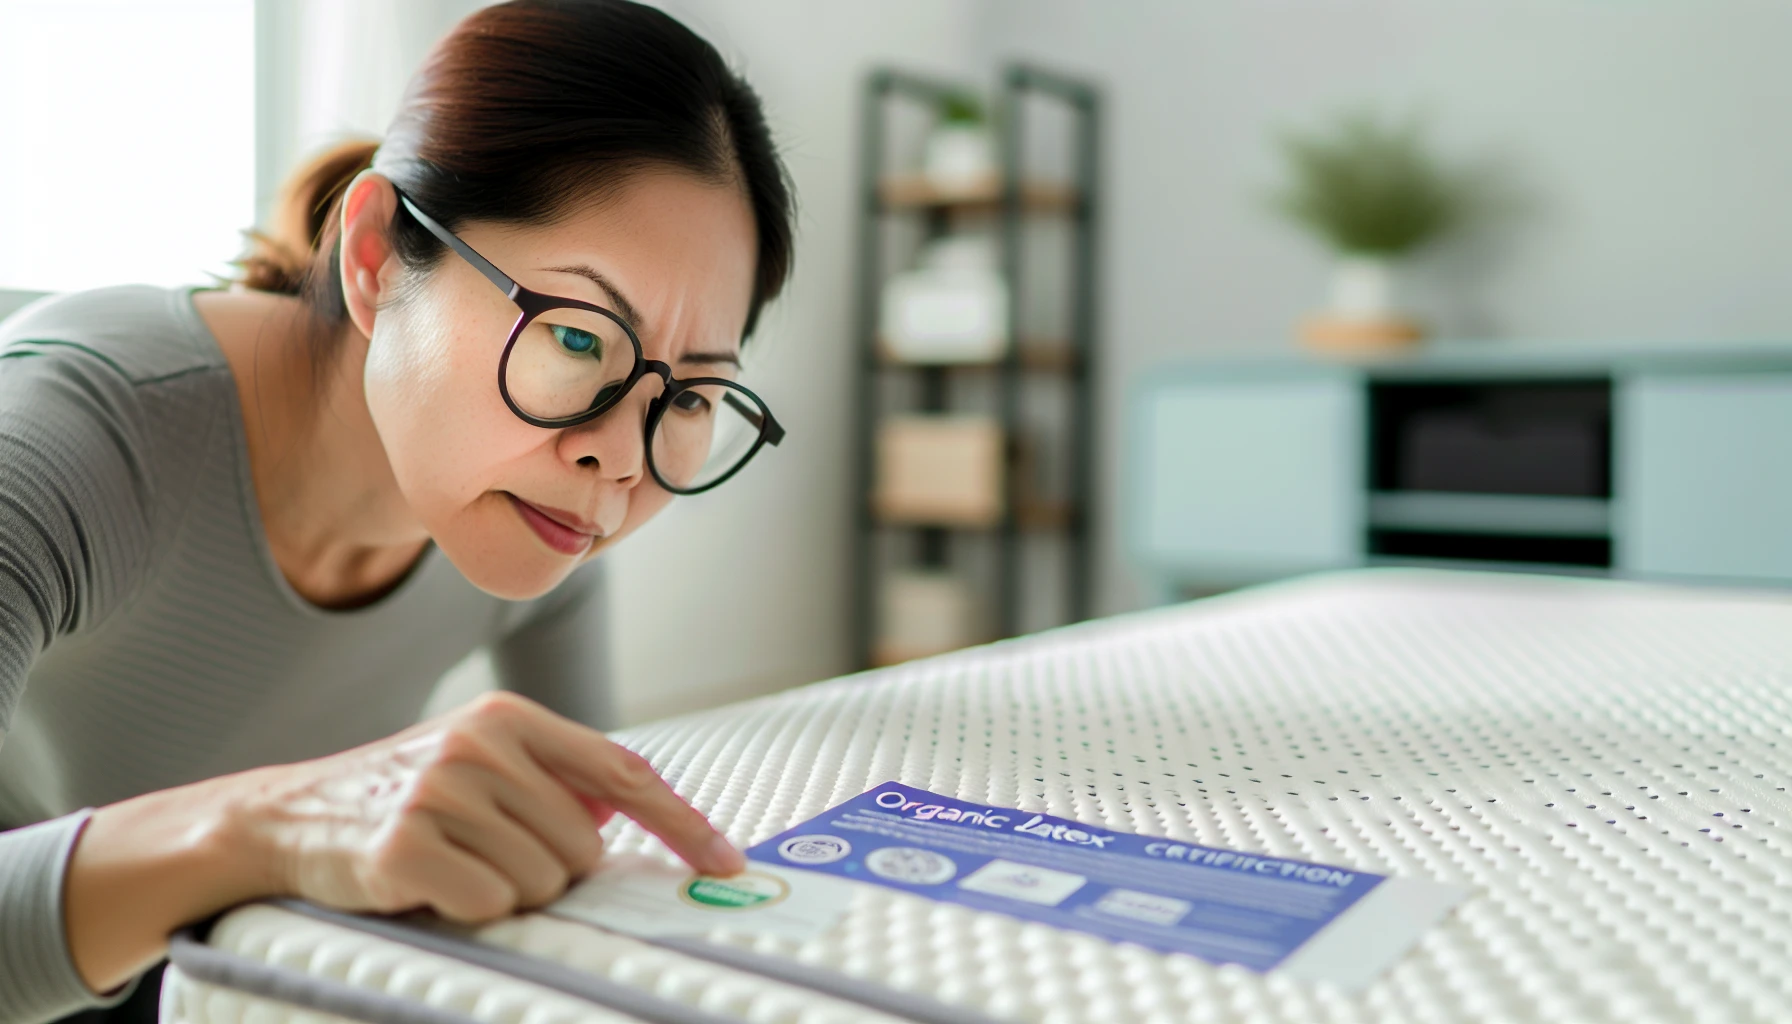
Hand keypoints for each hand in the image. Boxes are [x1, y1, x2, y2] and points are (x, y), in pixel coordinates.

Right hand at [235, 690, 741, 921]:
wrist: (288, 816)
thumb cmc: (403, 794)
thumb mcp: (480, 762)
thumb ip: (555, 778)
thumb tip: (629, 821)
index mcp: (510, 719)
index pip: (621, 771)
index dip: (681, 821)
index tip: (726, 861)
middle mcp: (479, 746)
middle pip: (583, 846)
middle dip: (550, 867)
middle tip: (489, 853)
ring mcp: (440, 793)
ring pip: (541, 882)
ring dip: (506, 891)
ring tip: (455, 863)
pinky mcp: (405, 847)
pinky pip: (489, 905)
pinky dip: (469, 909)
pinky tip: (429, 883)